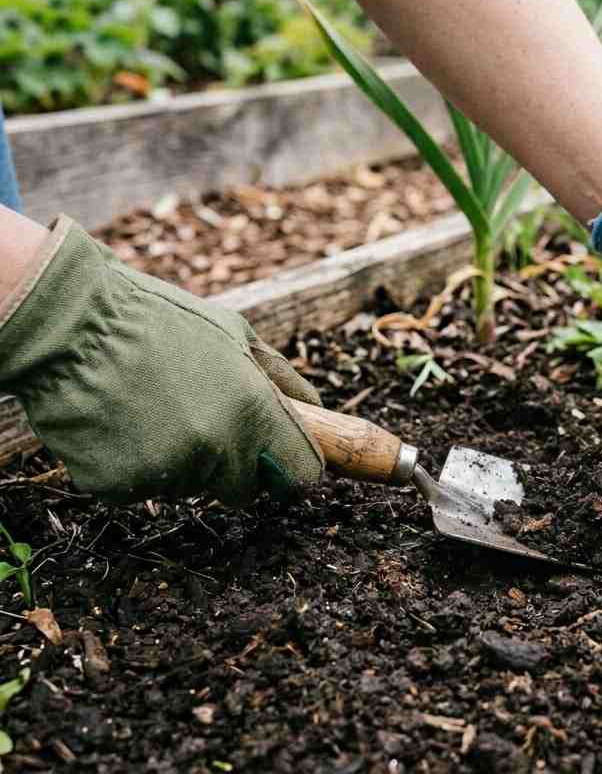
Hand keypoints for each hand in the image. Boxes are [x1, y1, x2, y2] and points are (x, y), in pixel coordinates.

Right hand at [0, 219, 323, 504]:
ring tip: (153, 407)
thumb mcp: (237, 335)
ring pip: (191, 488)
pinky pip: (143, 489)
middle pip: (244, 490)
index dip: (291, 470)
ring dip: (182, 461)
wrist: (71, 324)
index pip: (301, 476)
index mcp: (255, 412)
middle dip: (232, 465)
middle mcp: (217, 449)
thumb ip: (284, 380)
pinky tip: (122, 422)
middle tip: (201, 418)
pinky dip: (136, 465)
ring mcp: (167, 471)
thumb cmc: (160, 322)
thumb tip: (320, 411)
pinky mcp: (119, 487)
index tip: (278, 461)